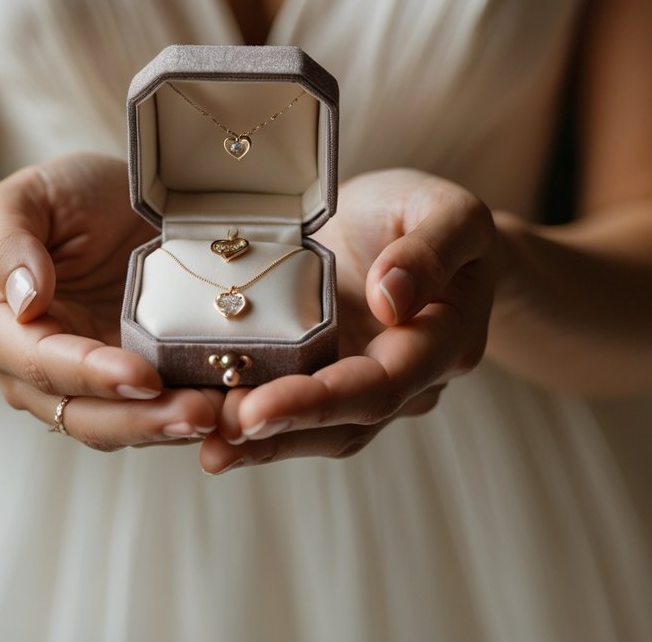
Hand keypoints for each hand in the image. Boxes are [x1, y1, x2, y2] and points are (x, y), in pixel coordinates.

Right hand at [0, 153, 220, 449]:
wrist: (84, 215)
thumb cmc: (48, 205)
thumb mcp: (21, 200)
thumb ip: (8, 243)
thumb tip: (27, 300)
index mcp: (2, 330)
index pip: (44, 365)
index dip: (92, 376)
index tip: (141, 377)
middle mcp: (41, 374)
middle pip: (86, 416)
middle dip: (144, 421)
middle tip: (200, 414)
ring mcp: (94, 385)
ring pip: (128, 426)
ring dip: (175, 428)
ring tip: (227, 417)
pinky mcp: (141, 382)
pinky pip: (164, 409)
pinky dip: (200, 416)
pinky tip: (237, 408)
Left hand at [200, 169, 496, 472]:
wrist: (419, 230)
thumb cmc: (433, 214)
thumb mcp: (452, 210)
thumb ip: (434, 249)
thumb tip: (392, 298)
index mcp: (443, 342)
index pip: (381, 386)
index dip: (320, 402)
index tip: (259, 409)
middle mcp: (406, 380)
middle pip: (342, 425)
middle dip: (277, 434)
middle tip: (216, 434)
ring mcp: (361, 382)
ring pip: (312, 430)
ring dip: (256, 441)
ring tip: (201, 439)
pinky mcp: (322, 373)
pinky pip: (286, 406)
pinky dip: (244, 416)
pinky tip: (199, 418)